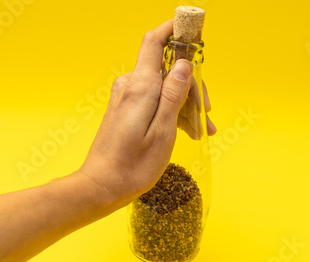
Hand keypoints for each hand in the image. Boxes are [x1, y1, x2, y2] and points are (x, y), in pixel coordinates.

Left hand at [78, 19, 215, 207]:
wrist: (102, 185)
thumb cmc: (134, 164)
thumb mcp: (163, 131)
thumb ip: (173, 94)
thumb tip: (183, 63)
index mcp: (140, 87)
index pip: (154, 41)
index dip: (174, 29)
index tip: (193, 28)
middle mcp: (131, 85)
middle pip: (167, 68)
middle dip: (191, 85)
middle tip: (207, 114)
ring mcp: (127, 96)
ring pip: (164, 86)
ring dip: (185, 103)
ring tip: (202, 129)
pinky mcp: (127, 108)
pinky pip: (155, 99)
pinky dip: (173, 110)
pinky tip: (187, 130)